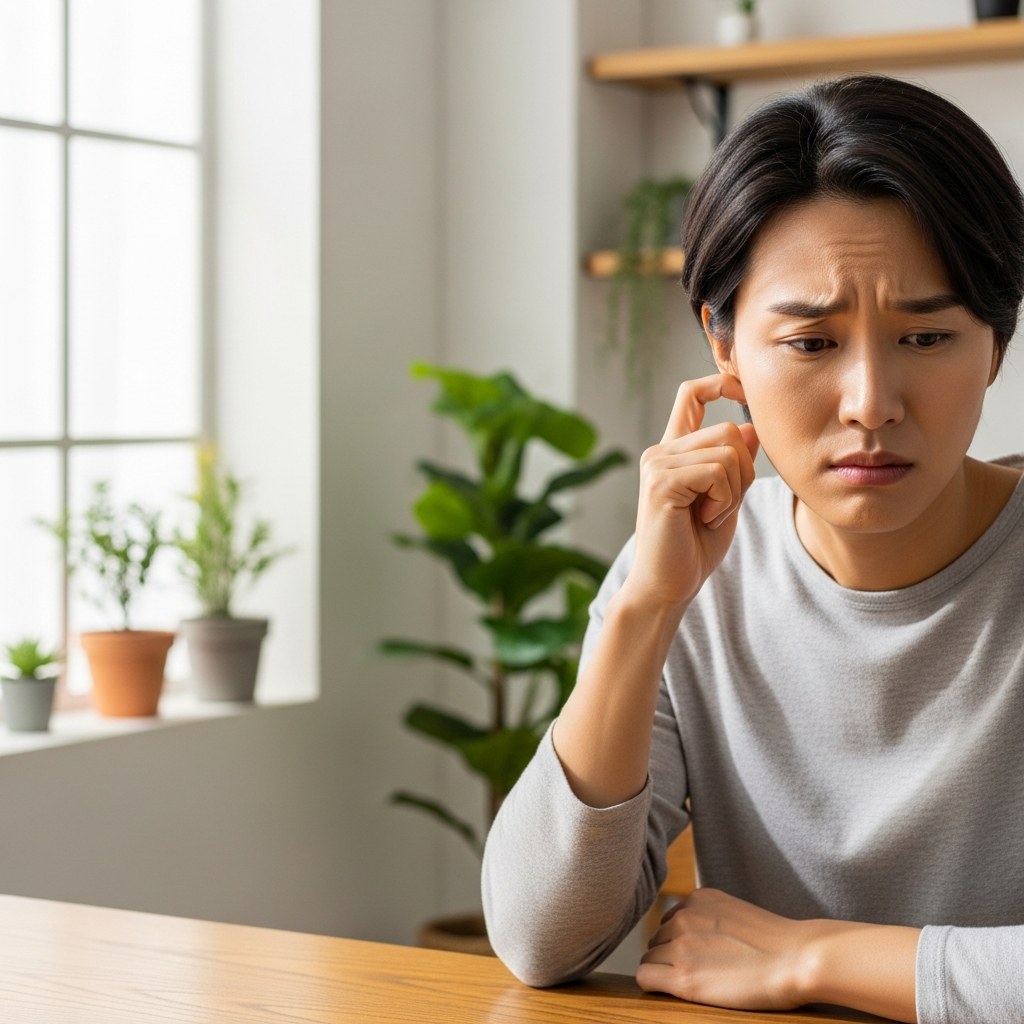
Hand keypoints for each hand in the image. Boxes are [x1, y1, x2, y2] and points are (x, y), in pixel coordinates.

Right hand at [622, 375, 758, 611]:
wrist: (667, 586)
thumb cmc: (693, 548)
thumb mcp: (726, 499)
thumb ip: (735, 465)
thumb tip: (751, 427)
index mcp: (674, 452)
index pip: (690, 395)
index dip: (719, 382)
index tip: (740, 389)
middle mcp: (661, 452)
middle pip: (728, 430)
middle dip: (745, 471)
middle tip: (723, 506)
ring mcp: (657, 464)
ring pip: (728, 451)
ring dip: (734, 490)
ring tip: (711, 515)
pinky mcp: (660, 482)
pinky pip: (717, 472)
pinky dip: (725, 500)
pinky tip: (705, 519)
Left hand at [637, 888, 918, 1021]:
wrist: (797, 959)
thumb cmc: (777, 944)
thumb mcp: (735, 913)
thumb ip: (710, 918)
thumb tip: (693, 936)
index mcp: (697, 898)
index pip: (668, 921)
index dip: (678, 942)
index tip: (698, 957)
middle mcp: (683, 916)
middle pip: (656, 940)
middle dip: (670, 956)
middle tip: (700, 973)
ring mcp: (681, 945)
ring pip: (651, 958)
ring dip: (665, 971)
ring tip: (698, 982)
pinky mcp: (684, 977)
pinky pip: (646, 978)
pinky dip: (654, 985)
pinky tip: (673, 992)